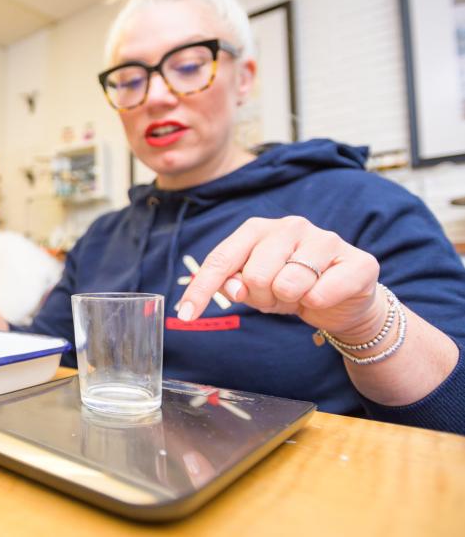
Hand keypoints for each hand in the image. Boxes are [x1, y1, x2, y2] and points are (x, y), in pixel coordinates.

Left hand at [178, 216, 386, 341]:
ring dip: (291, 301)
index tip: (185, 316)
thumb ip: (236, 284)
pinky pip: (320, 293)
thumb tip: (233, 286)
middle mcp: (291, 226)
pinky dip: (317, 304)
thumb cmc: (290, 289)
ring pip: (288, 284)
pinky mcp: (358, 261)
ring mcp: (326, 240)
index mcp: (258, 229)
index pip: (222, 259)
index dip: (201, 290)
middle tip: (278, 296)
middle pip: (255, 275)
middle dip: (262, 298)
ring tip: (300, 294)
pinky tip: (324, 296)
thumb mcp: (255, 289)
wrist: (344, 300)